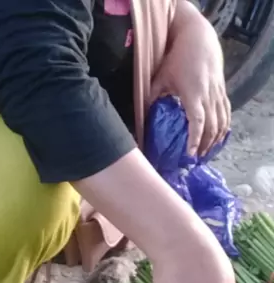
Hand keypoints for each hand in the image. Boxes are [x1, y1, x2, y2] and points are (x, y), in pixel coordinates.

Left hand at [150, 1, 230, 155]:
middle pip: (212, 127)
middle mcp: (208, 95)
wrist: (199, 38)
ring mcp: (218, 93)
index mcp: (193, 94)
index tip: (190, 155)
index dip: (195, 139)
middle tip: (195, 160)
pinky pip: (226, 114)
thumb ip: (152, 97)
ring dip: (215, 140)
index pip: (198, 122)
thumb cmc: (177, 58)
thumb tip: (140, 118)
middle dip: (205, 146)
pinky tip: (217, 138)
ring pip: (222, 122)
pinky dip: (223, 128)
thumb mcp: (161, 77)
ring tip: (205, 153)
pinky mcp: (222, 91)